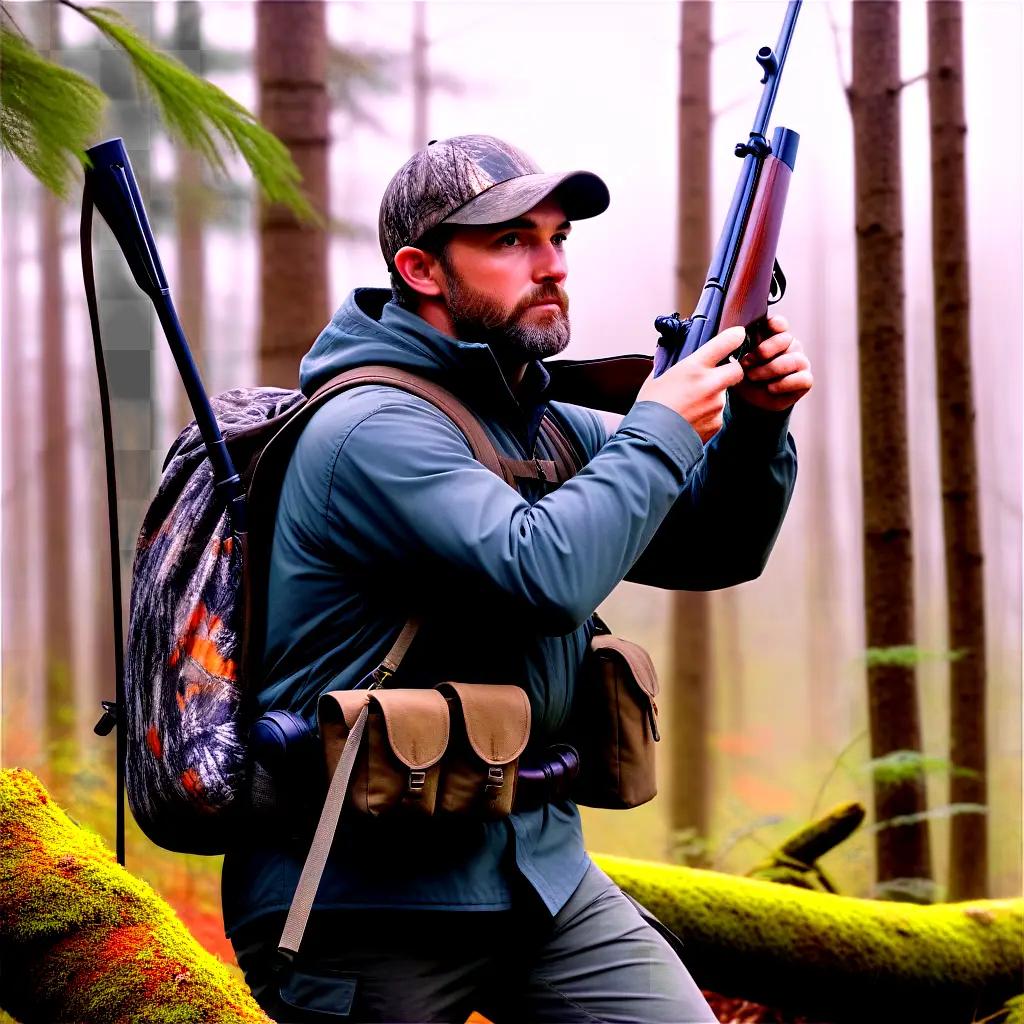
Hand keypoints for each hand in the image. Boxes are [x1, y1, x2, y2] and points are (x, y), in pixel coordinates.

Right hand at [637, 326, 745, 442]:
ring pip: (724, 394)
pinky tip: (691, 418)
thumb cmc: (650, 409)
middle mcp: (710, 385)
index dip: (735, 337)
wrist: (652, 441)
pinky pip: (717, 413)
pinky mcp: (717, 423)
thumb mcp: (656, 378)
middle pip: (737, 370)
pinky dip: (708, 414)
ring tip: (690, 405)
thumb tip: (671, 357)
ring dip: (713, 396)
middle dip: (731, 370)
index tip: (738, 335)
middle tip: (717, 374)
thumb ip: (669, 365)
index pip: (725, 344)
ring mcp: (716, 405)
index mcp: (694, 368)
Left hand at [731, 314, 812, 412]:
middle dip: (764, 351)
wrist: (752, 402)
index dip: (774, 324)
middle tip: (746, 363)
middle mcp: (790, 346)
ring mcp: (800, 362)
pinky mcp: (805, 380)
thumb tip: (733, 340)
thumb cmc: (746, 377)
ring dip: (770, 369)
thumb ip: (739, 350)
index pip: (780, 324)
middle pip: (786, 339)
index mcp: (774, 337)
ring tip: (753, 377)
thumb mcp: (738, 363)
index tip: (759, 332)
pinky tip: (770, 388)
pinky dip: (784, 384)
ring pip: (794, 360)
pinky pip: (803, 379)